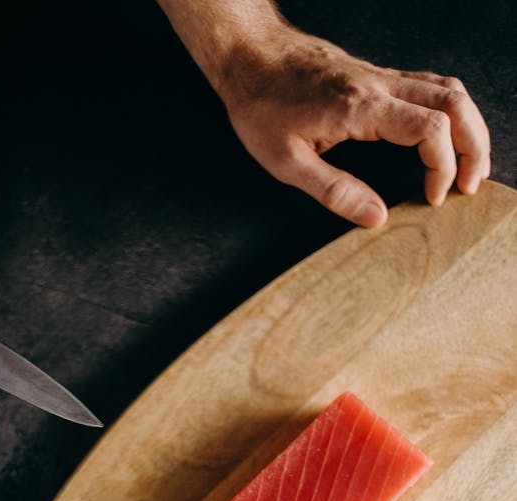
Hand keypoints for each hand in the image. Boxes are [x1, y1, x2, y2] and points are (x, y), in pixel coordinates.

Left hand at [219, 27, 490, 226]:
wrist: (250, 57)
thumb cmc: (261, 107)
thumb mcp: (285, 162)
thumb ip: (334, 191)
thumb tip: (376, 218)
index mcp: (359, 107)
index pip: (430, 128)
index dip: (443, 167)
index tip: (432, 197)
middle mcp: (378, 85)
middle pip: (454, 103)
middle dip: (473, 147)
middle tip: (470, 186)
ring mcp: (380, 76)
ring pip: (448, 89)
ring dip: (468, 127)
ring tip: (467, 166)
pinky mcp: (376, 76)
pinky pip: (429, 86)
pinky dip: (449, 112)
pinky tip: (443, 138)